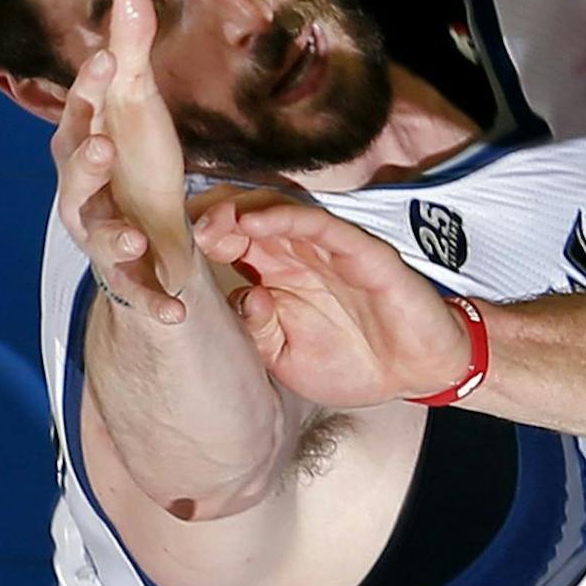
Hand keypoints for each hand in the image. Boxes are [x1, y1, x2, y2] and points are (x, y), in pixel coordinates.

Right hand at [51, 0, 193, 322]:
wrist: (149, 235)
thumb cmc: (138, 164)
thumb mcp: (142, 108)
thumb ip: (134, 51)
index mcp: (86, 143)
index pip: (84, 110)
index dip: (93, 87)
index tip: (112, 61)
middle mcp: (83, 191)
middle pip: (73, 176)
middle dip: (84, 163)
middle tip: (100, 147)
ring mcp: (102, 234)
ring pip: (97, 235)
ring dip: (110, 235)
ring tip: (131, 235)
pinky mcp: (130, 275)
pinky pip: (139, 292)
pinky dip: (155, 303)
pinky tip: (175, 312)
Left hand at [193, 197, 470, 405]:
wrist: (418, 373)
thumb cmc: (355, 363)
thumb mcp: (287, 359)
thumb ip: (258, 331)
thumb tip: (242, 299)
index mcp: (279, 275)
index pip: (231, 242)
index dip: (199, 240)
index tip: (167, 250)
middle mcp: (300, 254)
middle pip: (248, 217)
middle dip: (211, 218)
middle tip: (180, 228)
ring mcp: (332, 250)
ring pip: (280, 212)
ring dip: (241, 212)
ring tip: (210, 223)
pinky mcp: (365, 253)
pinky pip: (324, 228)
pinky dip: (289, 221)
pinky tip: (256, 225)